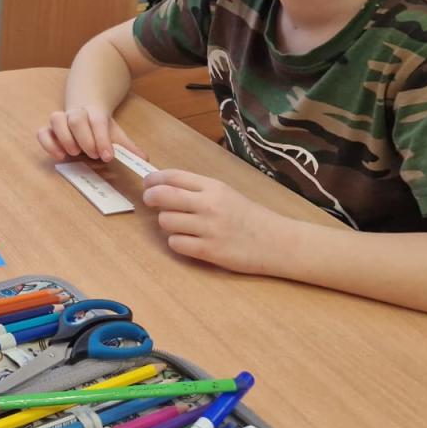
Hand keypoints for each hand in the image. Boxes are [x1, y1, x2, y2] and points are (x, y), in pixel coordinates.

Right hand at [38, 107, 144, 163]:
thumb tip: (144, 159)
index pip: (98, 121)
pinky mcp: (48, 130)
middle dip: (85, 139)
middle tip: (93, 155)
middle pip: (76, 119)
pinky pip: (42, 132)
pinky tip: (59, 156)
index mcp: (94, 112)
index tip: (108, 156)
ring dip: (65, 137)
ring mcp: (60, 120)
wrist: (84, 109)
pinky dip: (48, 144)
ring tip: (74, 153)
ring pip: (56, 119)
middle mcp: (75, 113)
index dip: (102, 138)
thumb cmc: (99, 128)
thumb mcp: (115, 134)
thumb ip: (127, 147)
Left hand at [141, 168, 288, 274]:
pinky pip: (176, 243)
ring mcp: (209, 228)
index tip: (148, 182)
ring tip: (179, 225)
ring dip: (167, 223)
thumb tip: (163, 185)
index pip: (173, 176)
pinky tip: (188, 241)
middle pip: (163, 195)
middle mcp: (209, 205)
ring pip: (165, 221)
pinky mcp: (209, 251)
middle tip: (150, 201)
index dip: (154, 179)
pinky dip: (177, 242)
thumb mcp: (226, 194)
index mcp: (214, 187)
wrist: (278, 242)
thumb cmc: (250, 217)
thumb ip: (198, 189)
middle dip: (150, 197)